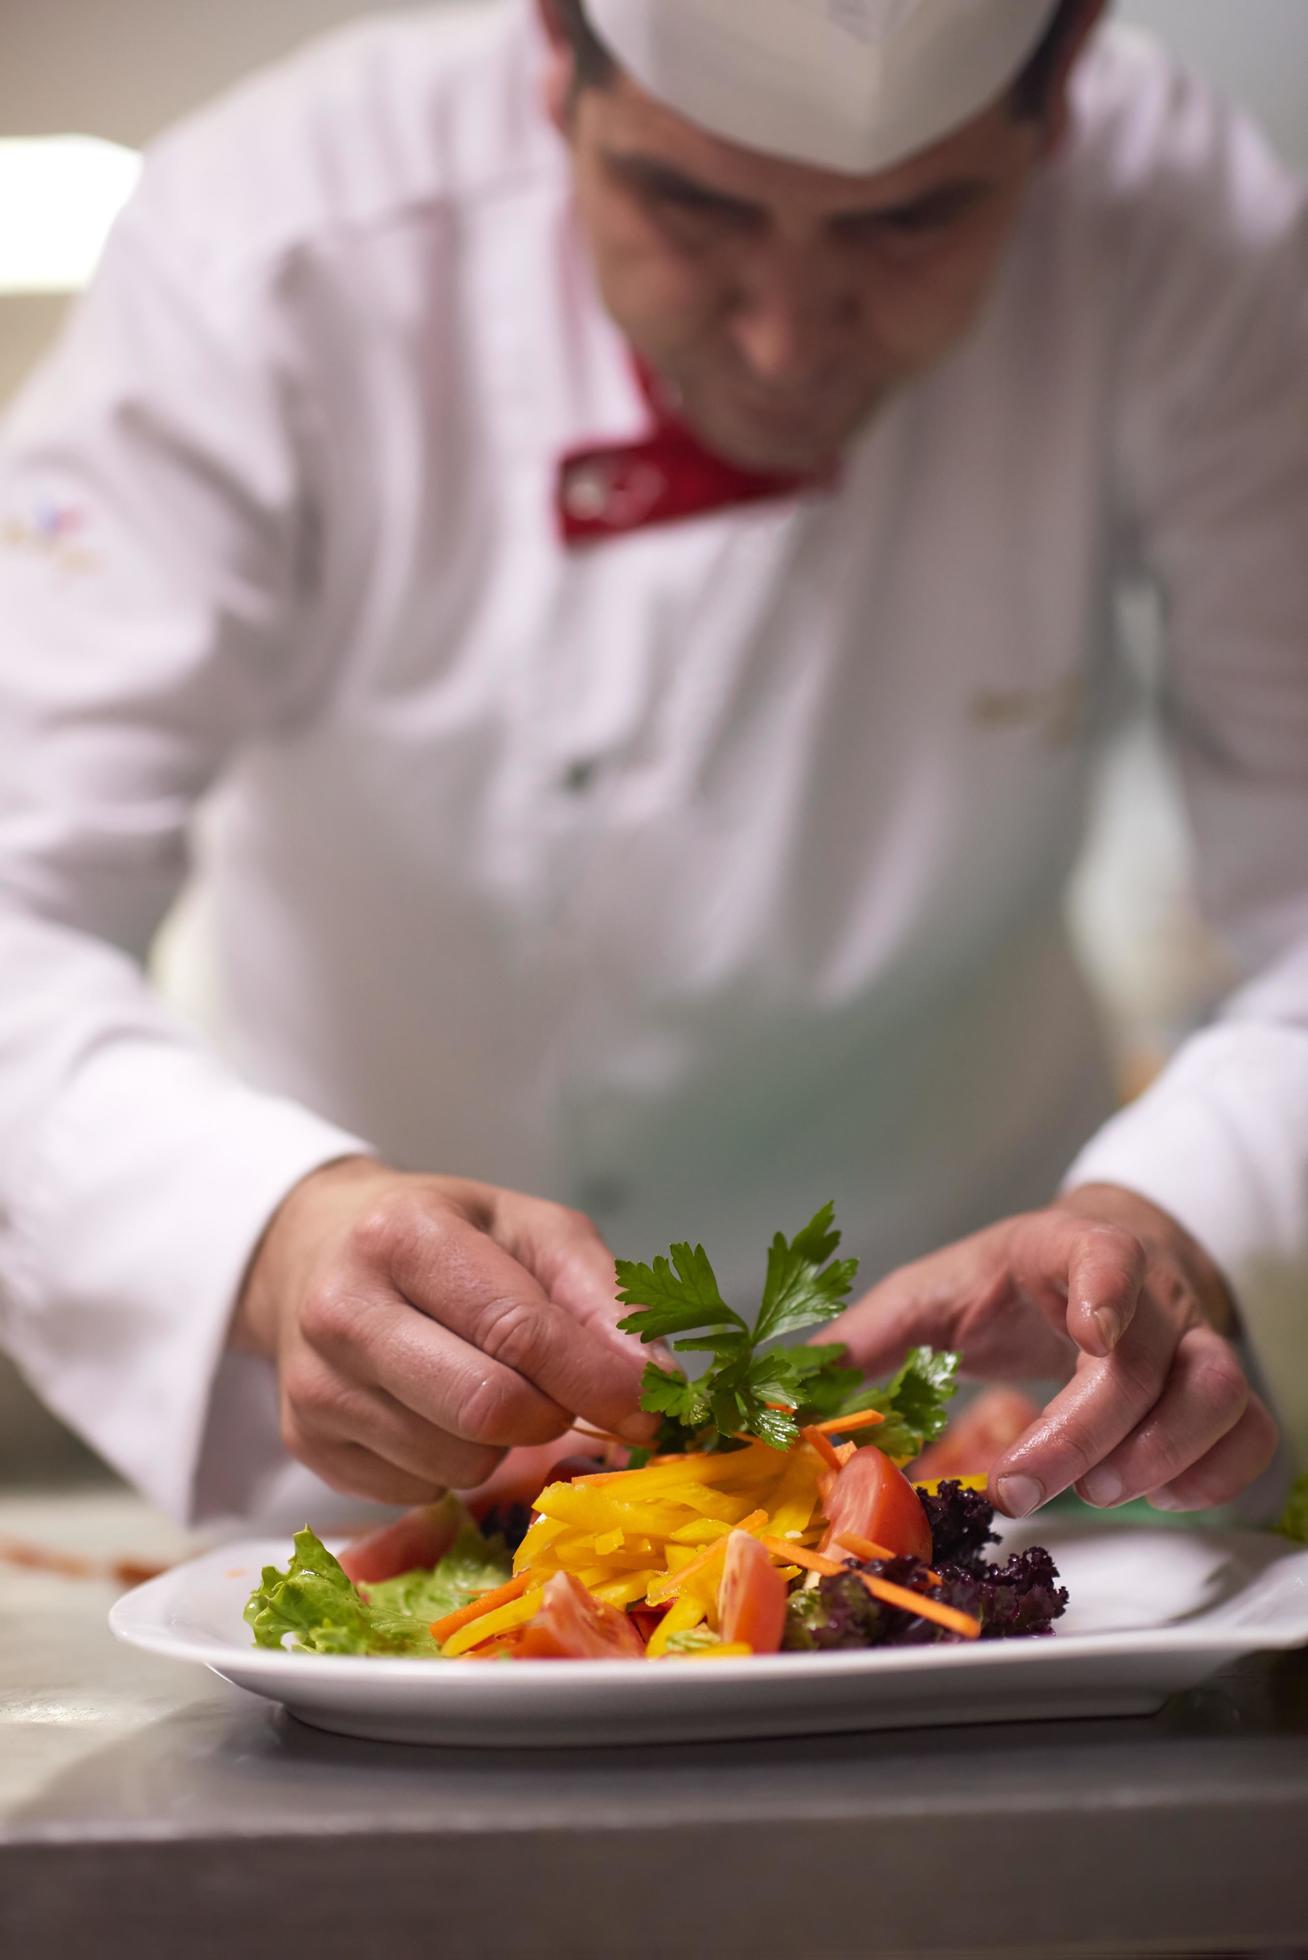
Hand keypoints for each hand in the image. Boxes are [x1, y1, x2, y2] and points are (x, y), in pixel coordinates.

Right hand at [234, 1159, 655, 1504]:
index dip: (596, 1379)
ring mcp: (314, 1383)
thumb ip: (603, 1297)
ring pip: (456, 1464)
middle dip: (550, 1416)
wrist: (319, 1248)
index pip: (518, 1329)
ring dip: (500, 1445)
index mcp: (404, 1236)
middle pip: (485, 1409)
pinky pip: (416, 1492)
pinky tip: (433, 1410)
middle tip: (562, 1396)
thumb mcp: (532, 1231)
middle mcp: (343, 1310)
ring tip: (484, 1385)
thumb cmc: (444, 1236)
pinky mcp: (305, 1443)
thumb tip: (655, 1385)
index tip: (649, 1408)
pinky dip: (449, 1465)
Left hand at [826, 1184, 1278, 1517]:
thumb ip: (871, 1336)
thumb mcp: (935, 1290)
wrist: (1093, 1264)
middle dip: (1087, 1434)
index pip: (1108, 1255)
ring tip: (1097, 1492)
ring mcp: (1194, 1344)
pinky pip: (1249, 1438)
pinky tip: (1152, 1495)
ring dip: (1162, 1458)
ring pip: (1221, 1397)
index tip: (1091, 1328)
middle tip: (1020, 1486)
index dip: (1108, 1289)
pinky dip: (1211, 1478)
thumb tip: (795, 1391)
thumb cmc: (1009, 1282)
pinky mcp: (1219, 1392)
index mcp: (1072, 1252)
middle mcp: (1150, 1297)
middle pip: (1152, 1362)